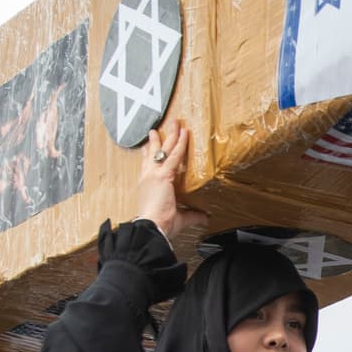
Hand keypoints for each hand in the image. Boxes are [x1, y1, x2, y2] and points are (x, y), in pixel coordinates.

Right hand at [135, 122, 206, 239]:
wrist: (151, 228)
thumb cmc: (159, 225)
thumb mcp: (178, 218)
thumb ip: (192, 215)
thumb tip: (204, 217)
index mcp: (147, 185)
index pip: (147, 165)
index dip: (147, 153)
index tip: (148, 145)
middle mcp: (148, 177)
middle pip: (153, 152)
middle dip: (158, 139)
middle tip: (158, 129)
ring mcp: (153, 174)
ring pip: (163, 149)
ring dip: (171, 135)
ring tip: (176, 123)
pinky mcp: (162, 175)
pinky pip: (174, 155)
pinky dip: (180, 143)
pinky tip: (185, 134)